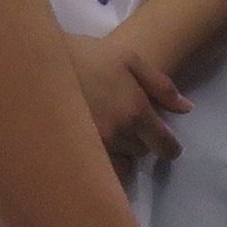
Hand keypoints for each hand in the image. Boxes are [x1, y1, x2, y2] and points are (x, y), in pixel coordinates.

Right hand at [66, 31, 185, 164]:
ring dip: (122, 154)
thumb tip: (186, 109)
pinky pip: (98, 171)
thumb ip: (160, 85)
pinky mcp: (74, 154)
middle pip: (141, 153)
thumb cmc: (87, 55)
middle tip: (129, 126)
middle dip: (141, 142)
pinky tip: (96, 150)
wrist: (40, 63)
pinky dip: (102, 165)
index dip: (169, 147)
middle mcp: (118, 134)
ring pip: (121, 165)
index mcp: (136, 111)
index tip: (166, 144)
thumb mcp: (129, 59)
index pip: (164, 145)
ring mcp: (95, 147)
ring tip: (111, 137)